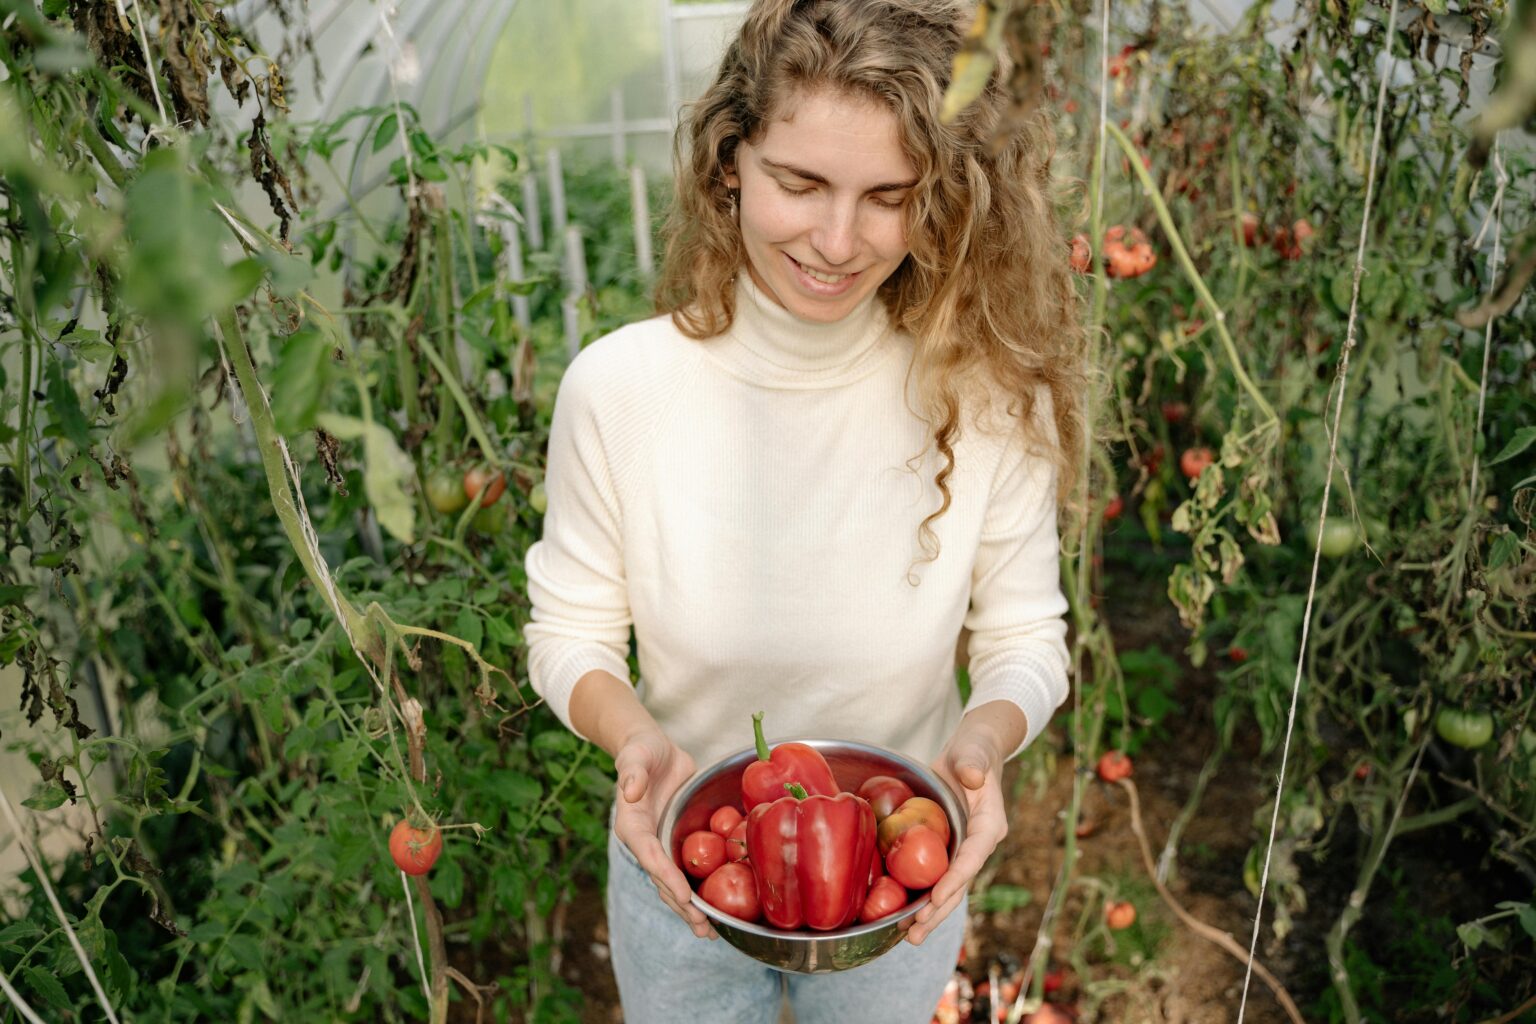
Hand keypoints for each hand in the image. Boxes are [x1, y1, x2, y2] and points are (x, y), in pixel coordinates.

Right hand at [612, 728, 717, 939]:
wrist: (653, 749)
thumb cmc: (641, 750)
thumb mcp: (635, 755)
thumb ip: (631, 772)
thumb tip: (630, 790)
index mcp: (632, 826)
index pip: (650, 855)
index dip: (666, 877)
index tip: (684, 896)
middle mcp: (647, 841)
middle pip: (663, 879)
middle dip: (682, 906)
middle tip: (703, 928)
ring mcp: (663, 843)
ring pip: (676, 882)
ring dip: (691, 908)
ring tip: (710, 932)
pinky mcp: (679, 840)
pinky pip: (690, 868)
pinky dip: (701, 888)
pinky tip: (719, 906)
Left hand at [905, 717, 1013, 945]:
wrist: (970, 753)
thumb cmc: (975, 750)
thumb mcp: (975, 751)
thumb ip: (973, 763)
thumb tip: (973, 776)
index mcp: (990, 826)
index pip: (973, 857)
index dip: (955, 879)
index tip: (936, 898)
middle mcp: (978, 845)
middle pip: (959, 884)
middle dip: (939, 911)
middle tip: (916, 933)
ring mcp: (961, 849)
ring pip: (946, 888)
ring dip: (929, 913)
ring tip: (908, 936)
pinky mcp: (946, 849)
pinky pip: (933, 876)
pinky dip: (920, 895)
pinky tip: (901, 913)